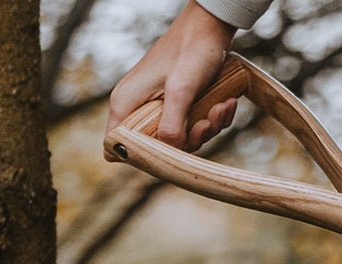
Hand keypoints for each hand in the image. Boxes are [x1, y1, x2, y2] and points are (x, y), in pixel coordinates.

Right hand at [105, 1, 240, 160]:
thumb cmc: (191, 52)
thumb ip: (172, 124)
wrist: (211, 28)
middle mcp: (138, 106)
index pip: (114, 145)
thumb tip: (169, 151)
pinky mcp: (180, 103)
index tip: (167, 151)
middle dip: (188, 139)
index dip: (137, 157)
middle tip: (204, 122)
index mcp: (126, 103)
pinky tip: (227, 102)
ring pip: (182, 137)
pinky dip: (214, 117)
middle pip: (157, 147)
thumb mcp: (181, 90)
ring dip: (208, 126)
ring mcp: (160, 105)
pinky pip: (196, 123)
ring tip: (221, 106)